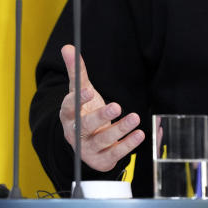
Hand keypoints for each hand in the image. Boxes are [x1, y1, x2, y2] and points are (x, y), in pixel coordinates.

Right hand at [59, 44, 144, 171]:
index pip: (69, 108)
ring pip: (102, 140)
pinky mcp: (101, 160)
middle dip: (100, 116)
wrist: (87, 143)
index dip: (78, 100)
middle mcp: (75, 134)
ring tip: (135, 117)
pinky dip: (128, 144)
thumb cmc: (84, 112)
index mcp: (68, 116)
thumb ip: (76, 71)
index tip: (88, 91)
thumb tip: (68, 47)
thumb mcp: (80, 92)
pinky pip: (115, 154)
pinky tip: (139, 134)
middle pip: (85, 126)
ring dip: (119, 129)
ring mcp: (88, 149)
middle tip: (116, 105)